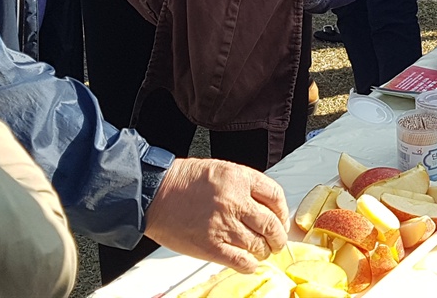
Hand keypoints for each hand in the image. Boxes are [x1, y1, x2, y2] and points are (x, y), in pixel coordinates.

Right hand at [144, 158, 289, 272]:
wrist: (154, 193)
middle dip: (277, 236)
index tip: (281, 219)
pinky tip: (249, 263)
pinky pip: (240, 260)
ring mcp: (223, 225)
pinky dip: (249, 265)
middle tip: (276, 241)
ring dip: (264, 251)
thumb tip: (264, 206)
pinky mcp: (210, 246)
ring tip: (262, 252)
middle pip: (271, 224)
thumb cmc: (183, 180)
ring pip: (258, 244)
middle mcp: (235, 201)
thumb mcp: (221, 170)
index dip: (283, 211)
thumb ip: (244, 185)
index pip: (275, 196)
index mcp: (239, 178)